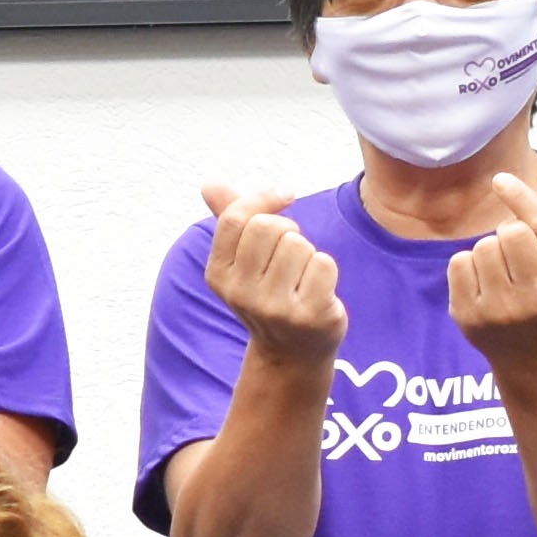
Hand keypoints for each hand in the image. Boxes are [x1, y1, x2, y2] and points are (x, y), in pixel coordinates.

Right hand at [198, 187, 347, 359]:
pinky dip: (327, 269)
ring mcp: (274, 308)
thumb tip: (209, 184)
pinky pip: (323, 263)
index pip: (235, 218)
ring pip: (298, 244)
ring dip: (308, 252)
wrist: (293, 352)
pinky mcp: (308, 316)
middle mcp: (240, 294)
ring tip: (302, 276)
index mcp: (218, 274)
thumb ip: (228, 218)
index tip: (285, 197)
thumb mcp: (243, 260)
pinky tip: (318, 290)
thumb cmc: (270, 293)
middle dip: (287, 229)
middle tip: (292, 250)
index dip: (264, 198)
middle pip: (268, 227)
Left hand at [447, 168, 536, 358]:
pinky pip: (458, 263)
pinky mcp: (470, 318)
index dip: (521, 196)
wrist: (533, 358)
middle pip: (511, 232)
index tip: (501, 180)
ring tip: (500, 272)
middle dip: (508, 233)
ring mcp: (502, 311)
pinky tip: (481, 284)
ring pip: (482, 246)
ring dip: (488, 250)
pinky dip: (466, 266)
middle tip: (514, 254)